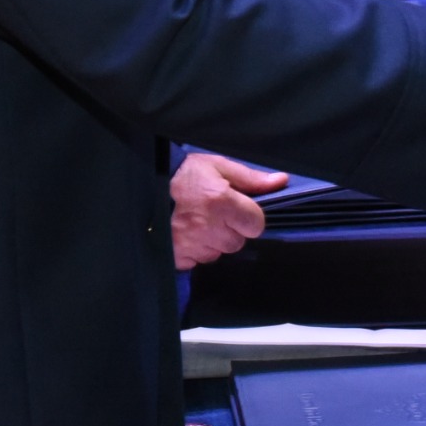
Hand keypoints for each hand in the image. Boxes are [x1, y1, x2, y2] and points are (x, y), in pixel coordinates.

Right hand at [170, 151, 288, 270]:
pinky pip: (199, 259)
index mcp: (222, 202)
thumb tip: (281, 181)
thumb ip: (251, 178)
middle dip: (231, 230)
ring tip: (198, 221)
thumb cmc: (185, 174)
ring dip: (213, 240)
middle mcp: (209, 227)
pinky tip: (187, 232)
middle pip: (237, 241)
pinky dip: (196, 249)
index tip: (240, 209)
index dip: (250, 218)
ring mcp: (192, 244)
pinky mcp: (178, 257)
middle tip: (215, 213)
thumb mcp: (219, 166)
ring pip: (218, 252)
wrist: (144, 186)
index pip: (256, 225)